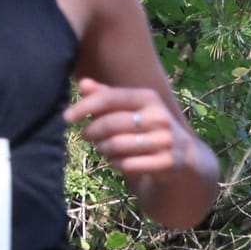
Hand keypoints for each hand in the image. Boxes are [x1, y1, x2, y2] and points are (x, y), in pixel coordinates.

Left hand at [65, 78, 181, 176]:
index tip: (67, 117)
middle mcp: (159, 117)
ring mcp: (165, 141)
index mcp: (149, 98)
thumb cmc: (147, 126)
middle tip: (86, 136)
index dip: (84, 107)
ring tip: (102, 148)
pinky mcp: (166, 162)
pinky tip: (116, 161)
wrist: (183, 154)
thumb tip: (83, 84)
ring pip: (117, 146)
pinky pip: (128, 164)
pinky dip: (115, 163)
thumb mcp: (130, 107)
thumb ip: (107, 95)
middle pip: (110, 124)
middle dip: (92, 132)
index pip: (109, 99)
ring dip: (102, 149)